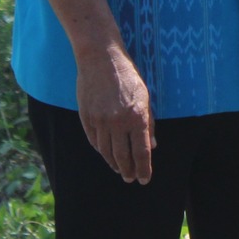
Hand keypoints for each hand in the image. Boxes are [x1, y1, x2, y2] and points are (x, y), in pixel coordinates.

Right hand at [76, 43, 153, 184]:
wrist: (101, 59)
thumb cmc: (127, 76)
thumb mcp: (145, 96)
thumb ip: (149, 123)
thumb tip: (152, 146)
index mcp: (137, 117)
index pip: (141, 152)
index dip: (143, 169)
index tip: (144, 179)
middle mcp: (118, 122)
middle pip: (122, 156)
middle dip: (128, 170)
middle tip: (130, 179)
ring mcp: (100, 121)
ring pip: (106, 151)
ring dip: (114, 164)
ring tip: (119, 169)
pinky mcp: (87, 117)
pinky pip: (94, 141)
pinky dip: (101, 151)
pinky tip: (106, 154)